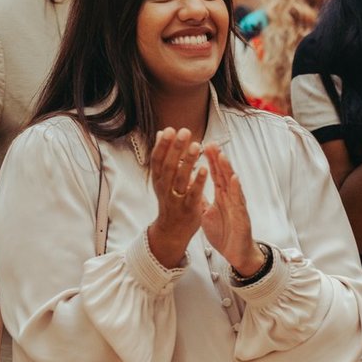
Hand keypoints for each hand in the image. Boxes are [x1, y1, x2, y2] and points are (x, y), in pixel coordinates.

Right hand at [146, 128, 206, 265]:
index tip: (169, 130)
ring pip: (180, 179)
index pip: (157, 160)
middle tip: (184, 132)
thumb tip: (161, 133)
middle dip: (175, 148)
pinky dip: (198, 181)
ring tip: (196, 146)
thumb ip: (164, 156)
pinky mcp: (189, 209)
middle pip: (168, 166)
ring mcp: (176, 199)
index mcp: (158, 180)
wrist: (172, 231)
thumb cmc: (170, 200)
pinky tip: (205, 169)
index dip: (162, 145)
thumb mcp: (162, 178)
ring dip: (187, 161)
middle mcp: (164, 189)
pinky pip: (193, 194)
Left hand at [199, 144, 261, 276]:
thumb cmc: (224, 232)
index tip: (204, 146)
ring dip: (227, 170)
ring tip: (222, 156)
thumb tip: (190, 187)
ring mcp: (237, 206)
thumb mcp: (207, 214)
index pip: (215, 175)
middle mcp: (230, 198)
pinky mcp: (241, 216)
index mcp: (221, 197)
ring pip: (232, 185)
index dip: (210, 161)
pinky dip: (236, 189)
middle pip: (223, 175)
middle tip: (212, 143)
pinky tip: (234, 179)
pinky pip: (238, 201)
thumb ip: (201, 199)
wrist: (236, 253)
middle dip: (218, 159)